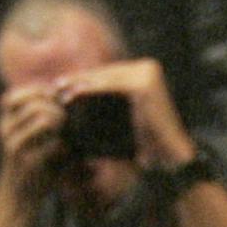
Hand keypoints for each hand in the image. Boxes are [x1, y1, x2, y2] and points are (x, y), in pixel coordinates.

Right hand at [0, 81, 68, 203]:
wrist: (16, 203)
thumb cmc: (28, 167)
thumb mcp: (27, 139)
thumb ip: (38, 116)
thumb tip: (61, 92)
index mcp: (4, 123)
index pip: (17, 94)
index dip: (39, 93)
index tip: (55, 104)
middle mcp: (4, 131)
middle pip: (36, 104)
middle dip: (56, 110)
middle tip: (65, 123)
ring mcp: (14, 147)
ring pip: (45, 118)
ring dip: (61, 124)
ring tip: (66, 136)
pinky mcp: (29, 164)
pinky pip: (55, 143)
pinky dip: (65, 146)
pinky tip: (66, 153)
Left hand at [56, 57, 195, 169]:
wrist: (169, 158)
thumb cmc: (144, 143)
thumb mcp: (123, 116)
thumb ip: (107, 102)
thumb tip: (76, 94)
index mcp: (145, 72)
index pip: (109, 73)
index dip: (85, 78)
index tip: (62, 85)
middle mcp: (148, 68)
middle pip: (106, 73)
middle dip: (80, 78)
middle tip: (57, 85)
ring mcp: (148, 74)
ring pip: (106, 77)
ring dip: (81, 82)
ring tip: (60, 90)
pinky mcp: (144, 84)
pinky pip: (110, 85)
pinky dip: (91, 89)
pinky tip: (73, 93)